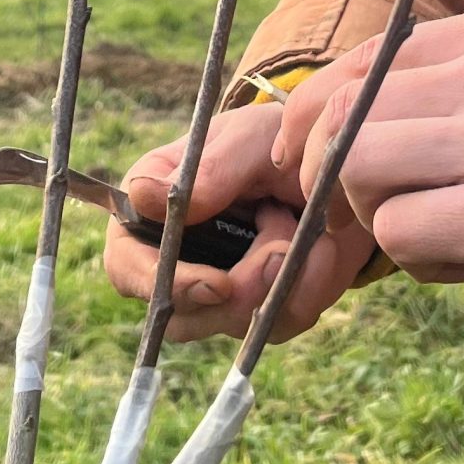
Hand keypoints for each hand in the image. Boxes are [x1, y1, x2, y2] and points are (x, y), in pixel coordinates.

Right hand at [101, 62, 380, 344]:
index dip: (160, 283)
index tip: (218, 283)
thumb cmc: (277, 141)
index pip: (125, 264)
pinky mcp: (259, 308)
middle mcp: (177, 258)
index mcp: (153, 211)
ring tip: (302, 230)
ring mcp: (218, 290)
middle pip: (177, 314)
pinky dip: (306, 287)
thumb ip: (208, 171)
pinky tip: (320, 247)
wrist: (338, 169)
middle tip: (283, 251)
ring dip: (276, 282)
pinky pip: (277, 323)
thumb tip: (141, 195)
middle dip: (237, 291)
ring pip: (229, 323)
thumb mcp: (249, 140)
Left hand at [274, 5, 463, 360]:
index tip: (324, 164)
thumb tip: (344, 120)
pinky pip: (399, 233)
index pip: (368, 58)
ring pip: (356, 166)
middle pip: (344, 110)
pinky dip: (423, 262)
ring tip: (440, 236)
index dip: (324, 117)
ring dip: (377, 217)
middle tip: (359, 216)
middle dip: (330, 173)